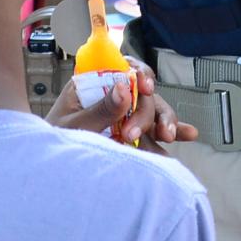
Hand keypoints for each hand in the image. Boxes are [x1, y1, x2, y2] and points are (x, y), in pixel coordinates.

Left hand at [45, 58, 198, 152]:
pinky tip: (188, 134)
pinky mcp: (132, 134)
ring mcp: (124, 114)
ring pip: (154, 109)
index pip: (122, 67)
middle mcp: (113, 95)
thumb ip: (99, 110)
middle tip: (132, 135)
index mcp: (93, 84)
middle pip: (142, 93)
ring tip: (170, 136)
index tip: (146, 87)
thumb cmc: (55, 142)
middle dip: (144, 113)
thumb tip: (125, 87)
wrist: (52, 173)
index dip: (139, 73)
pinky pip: (155, 131)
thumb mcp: (73, 125)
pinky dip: (172, 131)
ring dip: (165, 120)